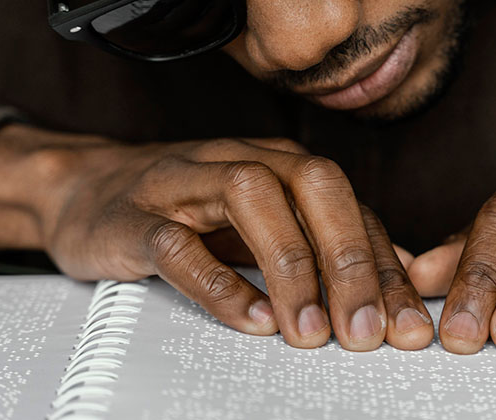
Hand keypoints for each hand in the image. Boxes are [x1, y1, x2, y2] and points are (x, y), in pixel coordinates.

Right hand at [0, 124, 432, 350]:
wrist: (88, 190)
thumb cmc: (190, 211)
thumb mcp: (268, 224)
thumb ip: (328, 244)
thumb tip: (405, 275)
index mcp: (285, 166)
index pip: (352, 210)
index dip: (386, 268)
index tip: (407, 324)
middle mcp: (246, 162)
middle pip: (316, 189)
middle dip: (351, 262)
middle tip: (367, 331)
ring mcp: (188, 182)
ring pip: (254, 201)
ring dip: (291, 270)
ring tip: (310, 332)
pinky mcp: (137, 215)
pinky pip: (179, 243)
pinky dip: (218, 284)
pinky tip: (249, 321)